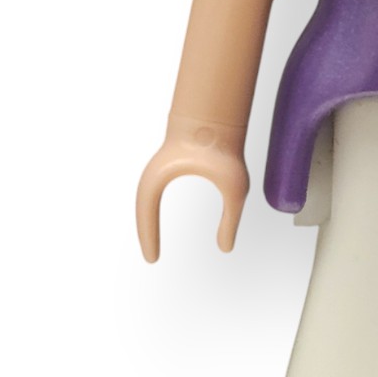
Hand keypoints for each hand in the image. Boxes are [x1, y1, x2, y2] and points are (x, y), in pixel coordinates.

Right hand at [136, 118, 248, 260]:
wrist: (220, 117)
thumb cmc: (224, 148)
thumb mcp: (234, 189)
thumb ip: (231, 220)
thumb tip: (226, 248)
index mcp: (160, 176)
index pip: (145, 210)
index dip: (148, 236)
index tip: (153, 259)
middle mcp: (155, 172)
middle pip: (143, 206)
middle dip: (146, 232)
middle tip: (152, 258)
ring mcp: (161, 167)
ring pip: (147, 199)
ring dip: (150, 220)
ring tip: (154, 244)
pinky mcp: (169, 164)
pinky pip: (157, 191)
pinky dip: (156, 208)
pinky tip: (163, 218)